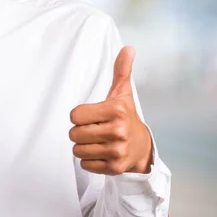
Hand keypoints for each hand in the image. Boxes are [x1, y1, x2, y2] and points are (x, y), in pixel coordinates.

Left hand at [68, 46, 152, 174]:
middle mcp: (118, 131)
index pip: (74, 115)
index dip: (79, 116)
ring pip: (77, 150)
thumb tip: (128, 48)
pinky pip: (85, 165)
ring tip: (97, 142)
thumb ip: (121, 71)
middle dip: (79, 132)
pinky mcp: (114, 168)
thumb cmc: (126, 117)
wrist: (143, 148)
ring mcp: (117, 151)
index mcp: (116, 110)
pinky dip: (89, 161)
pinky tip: (101, 153)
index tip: (92, 116)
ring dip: (83, 147)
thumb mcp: (123, 94)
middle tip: (94, 130)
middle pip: (73, 134)